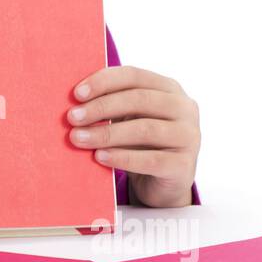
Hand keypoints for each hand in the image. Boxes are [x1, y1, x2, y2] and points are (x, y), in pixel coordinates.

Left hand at [63, 65, 198, 207]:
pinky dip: (122, 158)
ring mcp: (189, 137)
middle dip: (101, 107)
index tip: (76, 94)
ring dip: (106, 133)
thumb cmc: (139, 144)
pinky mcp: (185, 166)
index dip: (104, 81)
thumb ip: (110, 105)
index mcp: (169, 88)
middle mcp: (184, 108)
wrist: (161, 185)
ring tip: (78, 138)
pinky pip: (151, 160)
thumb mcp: (127, 119)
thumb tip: (73, 101)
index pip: (134, 76)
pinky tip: (99, 157)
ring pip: (144, 129)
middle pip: (139, 100)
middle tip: (72, 118)